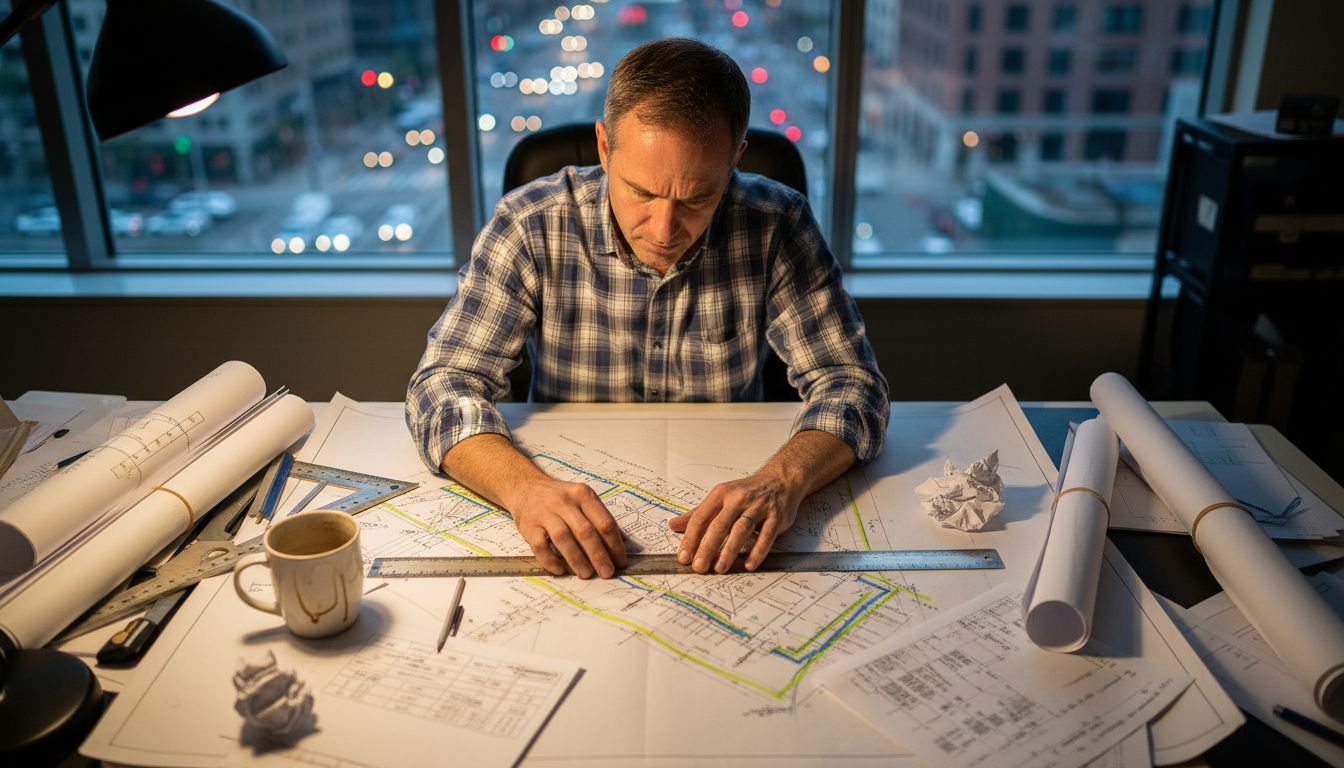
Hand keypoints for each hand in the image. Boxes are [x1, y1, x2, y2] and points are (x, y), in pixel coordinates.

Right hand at [508, 478, 626, 577]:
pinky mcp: (529, 526)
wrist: (526, 488)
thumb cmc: (560, 498)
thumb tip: (622, 544)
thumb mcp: (583, 499)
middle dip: (598, 555)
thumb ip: (600, 518)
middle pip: (585, 531)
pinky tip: (561, 570)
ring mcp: (545, 513)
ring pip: (563, 538)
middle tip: (607, 573)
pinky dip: (551, 560)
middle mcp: (564, 502)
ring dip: (577, 560)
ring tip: (587, 574)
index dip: (614, 544)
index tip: (620, 562)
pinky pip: (540, 546)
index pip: (604, 522)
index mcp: (583, 494)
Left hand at [669, 470, 802, 573]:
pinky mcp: (776, 516)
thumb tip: (672, 525)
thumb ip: (697, 514)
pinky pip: (766, 535)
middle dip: (707, 547)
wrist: (780, 479)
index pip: (701, 517)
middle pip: (719, 525)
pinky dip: (758, 551)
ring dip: (730, 550)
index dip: (691, 538)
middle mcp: (738, 498)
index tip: (684, 557)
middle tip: (699, 566)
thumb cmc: (747, 492)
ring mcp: (758, 506)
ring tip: (720, 568)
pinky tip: (750, 564)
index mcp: (721, 494)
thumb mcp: (720, 498)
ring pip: (741, 530)